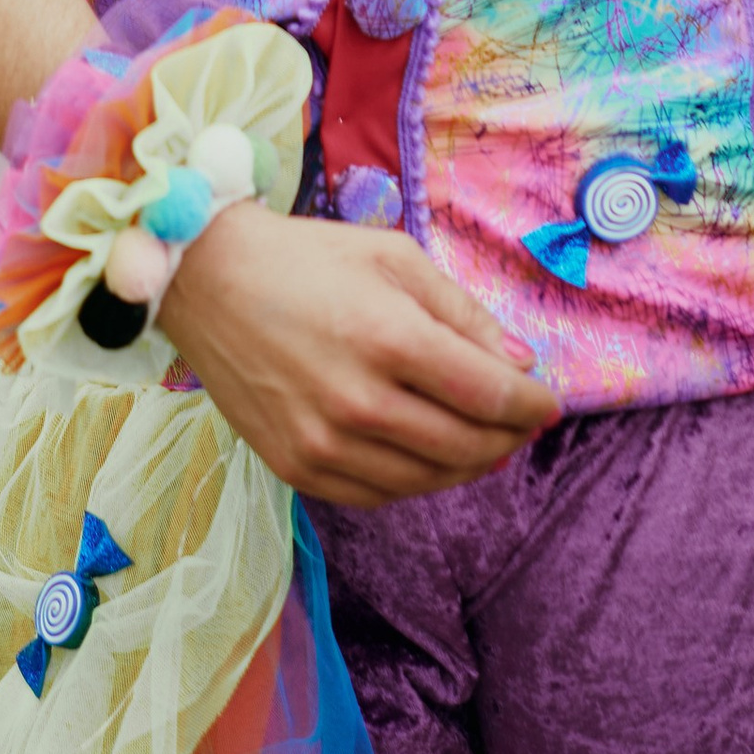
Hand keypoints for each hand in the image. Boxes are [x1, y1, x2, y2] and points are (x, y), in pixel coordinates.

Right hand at [156, 201, 560, 506]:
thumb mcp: (393, 257)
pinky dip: (416, 481)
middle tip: (522, 422)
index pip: (488, 394)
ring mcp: (323, 444)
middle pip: (466, 445)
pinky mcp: (296, 467)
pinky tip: (427, 454)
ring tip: (483, 439)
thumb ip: (461, 312)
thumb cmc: (306, 258)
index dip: (531, 405)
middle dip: (508, 436)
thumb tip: (520, 362)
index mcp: (388, 338)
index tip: (548, 402)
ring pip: (427, 479)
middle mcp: (358, 402)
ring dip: (469, 463)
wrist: (205, 282)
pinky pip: (379, 495)